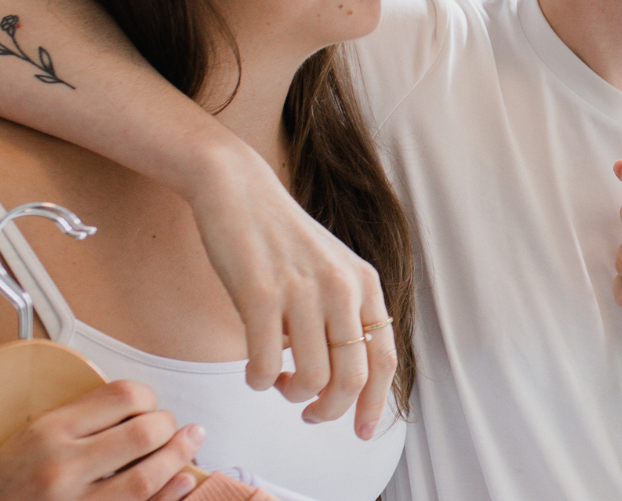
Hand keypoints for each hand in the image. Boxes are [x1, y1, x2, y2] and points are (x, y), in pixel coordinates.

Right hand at [0, 380, 204, 500]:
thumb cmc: (1, 484)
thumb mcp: (26, 438)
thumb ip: (75, 420)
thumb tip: (133, 404)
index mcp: (47, 432)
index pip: (121, 397)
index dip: (146, 396)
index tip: (147, 403)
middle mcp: (62, 467)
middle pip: (142, 434)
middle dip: (168, 426)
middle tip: (173, 427)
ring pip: (147, 477)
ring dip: (178, 458)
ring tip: (190, 443)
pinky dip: (170, 495)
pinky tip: (183, 481)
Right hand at [185, 148, 397, 437]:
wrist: (237, 189)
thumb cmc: (280, 239)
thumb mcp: (330, 270)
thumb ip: (340, 317)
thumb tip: (337, 380)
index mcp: (365, 284)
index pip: (384, 360)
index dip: (376, 404)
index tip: (364, 432)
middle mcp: (342, 288)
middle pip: (352, 378)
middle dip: (331, 411)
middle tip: (310, 414)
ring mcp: (303, 291)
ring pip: (311, 378)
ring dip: (291, 395)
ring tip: (278, 384)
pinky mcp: (260, 294)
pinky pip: (265, 364)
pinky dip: (258, 381)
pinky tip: (253, 373)